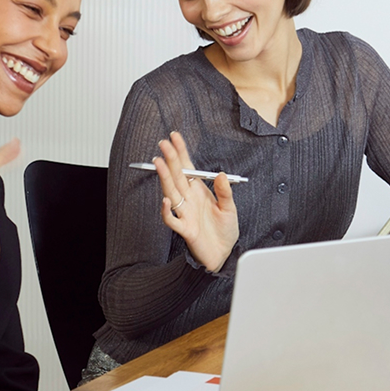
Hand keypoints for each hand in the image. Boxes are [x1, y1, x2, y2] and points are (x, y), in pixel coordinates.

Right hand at [153, 131, 238, 272]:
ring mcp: (185, 213)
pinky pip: (172, 220)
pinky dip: (167, 211)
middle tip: (163, 144)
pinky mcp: (185, 229)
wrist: (224, 253)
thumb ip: (225, 192)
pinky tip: (167, 201)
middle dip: (170, 159)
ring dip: (164, 178)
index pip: (187, 167)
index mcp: (199, 191)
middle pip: (177, 176)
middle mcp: (189, 200)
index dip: (181, 152)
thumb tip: (222, 174)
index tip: (174, 137)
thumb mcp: (230, 208)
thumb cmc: (225, 231)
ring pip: (171, 192)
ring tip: (159, 163)